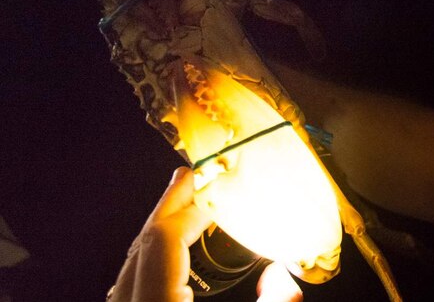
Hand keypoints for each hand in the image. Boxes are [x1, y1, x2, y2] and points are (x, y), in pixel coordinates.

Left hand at [109, 166, 302, 301]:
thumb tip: (282, 275)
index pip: (164, 239)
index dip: (192, 209)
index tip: (217, 192)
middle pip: (143, 243)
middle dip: (170, 204)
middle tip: (191, 174)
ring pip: (133, 260)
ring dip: (160, 228)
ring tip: (182, 205)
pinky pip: (134, 278)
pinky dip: (154, 255)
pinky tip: (172, 252)